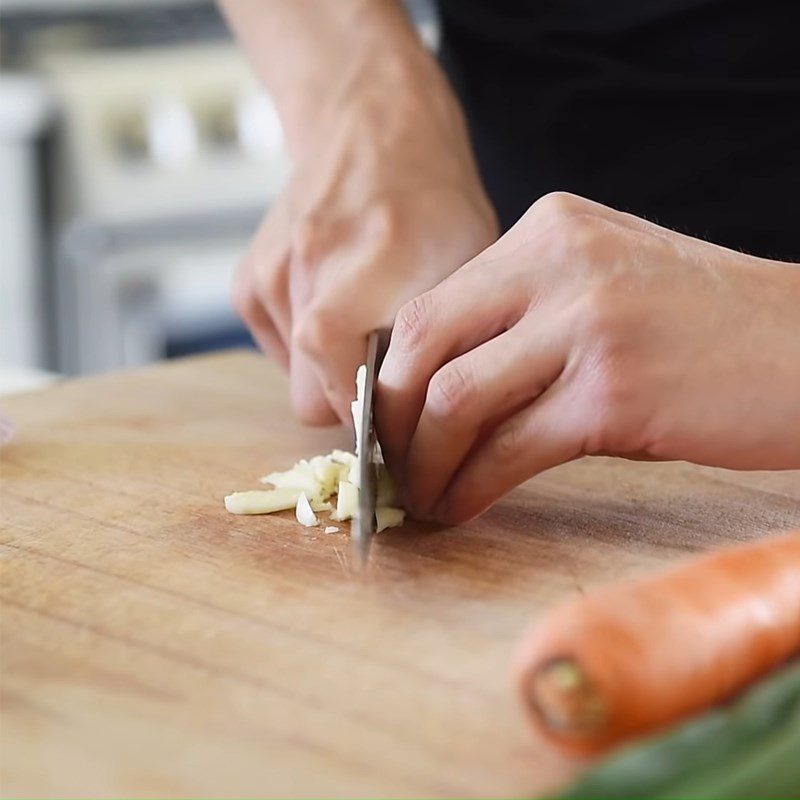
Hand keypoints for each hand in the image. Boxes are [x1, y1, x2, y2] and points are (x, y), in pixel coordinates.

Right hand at [232, 46, 496, 424]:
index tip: (400, 428)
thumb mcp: (471, 266)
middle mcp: (311, 267)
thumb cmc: (435, 204)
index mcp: (375, 263)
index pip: (345, 386)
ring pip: (295, 379)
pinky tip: (336, 307)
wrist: (373, 132)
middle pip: (313, 398)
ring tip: (366, 327)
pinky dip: (306, 349)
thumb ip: (447, 340)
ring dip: (331, 373)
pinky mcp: (248, 279)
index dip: (372, 420)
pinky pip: (278, 350)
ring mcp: (271, 272)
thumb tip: (427, 418)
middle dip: (351, 406)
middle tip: (389, 385)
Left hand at [377, 192, 799, 522]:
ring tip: (422, 496)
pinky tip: (461, 507)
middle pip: (422, 342)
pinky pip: (508, 449)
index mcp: (549, 230)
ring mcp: (586, 323)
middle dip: (391, 417)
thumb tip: (437, 390)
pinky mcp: (613, 392)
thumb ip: (522, 318)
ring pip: (454, 399)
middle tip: (391, 464)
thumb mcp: (604, 288)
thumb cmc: (705, 329)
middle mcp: (559, 262)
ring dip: (424, 462)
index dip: (394, 374)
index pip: (430, 304)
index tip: (386, 422)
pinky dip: (469, 487)